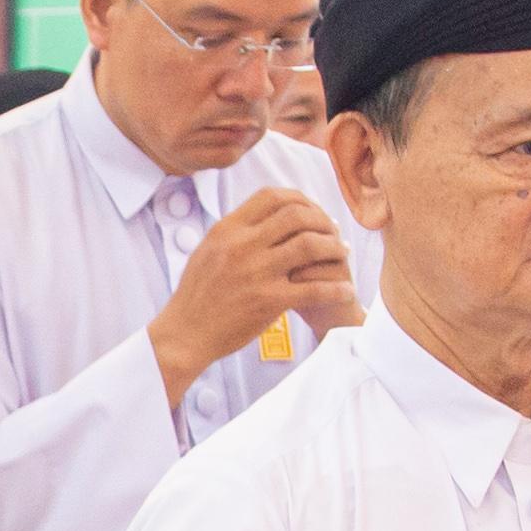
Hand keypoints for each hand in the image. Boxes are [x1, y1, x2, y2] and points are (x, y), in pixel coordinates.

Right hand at [145, 187, 360, 407]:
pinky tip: (346, 289)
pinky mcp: (269, 302)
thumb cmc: (196, 294)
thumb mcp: (207, 250)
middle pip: (296, 215)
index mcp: (227, 229)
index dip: (299, 199)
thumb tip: (261, 215)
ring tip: (342, 254)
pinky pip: (315, 289)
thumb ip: (234, 231)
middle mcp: (243, 246)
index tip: (312, 211)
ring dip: (334, 247)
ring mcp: (257, 273)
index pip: (271, 196)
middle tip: (333, 231)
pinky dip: (336, 288)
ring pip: (310, 245)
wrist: (185, 333)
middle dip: (322, 220)